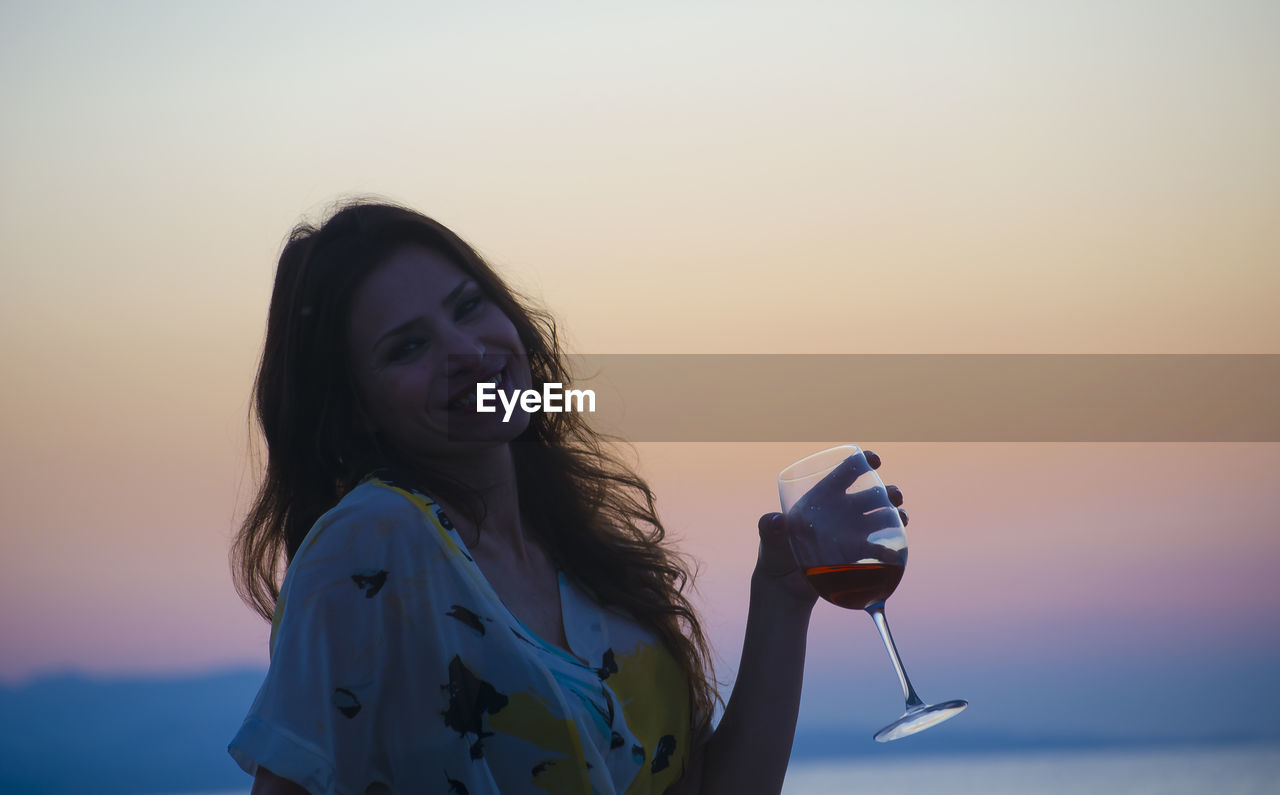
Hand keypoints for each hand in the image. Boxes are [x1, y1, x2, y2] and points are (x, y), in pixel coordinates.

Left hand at [754, 450, 907, 606]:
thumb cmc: (775, 555)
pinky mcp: (858, 554)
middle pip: (871, 495)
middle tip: (894, 496)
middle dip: (887, 491)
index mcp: (821, 498)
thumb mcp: (770, 540)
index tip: (875, 459)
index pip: (844, 473)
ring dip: (896, 514)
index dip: (861, 462)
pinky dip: (890, 551)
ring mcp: (852, 532)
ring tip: (902, 518)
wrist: (785, 586)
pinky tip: (893, 555)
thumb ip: (769, 529)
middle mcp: (841, 511)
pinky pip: (880, 549)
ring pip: (882, 517)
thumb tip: (777, 521)